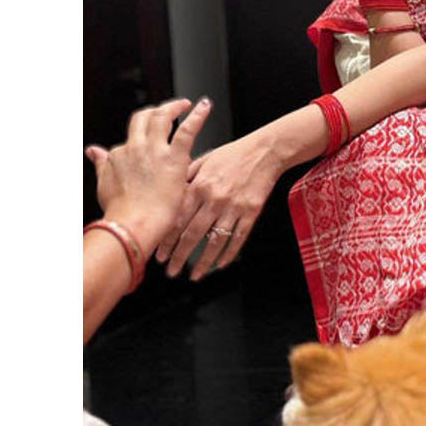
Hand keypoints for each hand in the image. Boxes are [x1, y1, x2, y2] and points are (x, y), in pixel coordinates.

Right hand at [85, 97, 211, 255]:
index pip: (131, 140)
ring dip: (174, 107)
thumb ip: (101, 164)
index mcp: (119, 155)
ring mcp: (154, 150)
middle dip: (154, 110)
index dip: (140, 141)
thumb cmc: (122, 212)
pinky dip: (198, 116)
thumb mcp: (105, 184)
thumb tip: (92, 150)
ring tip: (185, 104)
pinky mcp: (174, 157)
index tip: (150, 146)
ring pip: (162, 117)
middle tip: (167, 110)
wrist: (133, 223)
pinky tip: (205, 105)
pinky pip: (187, 129)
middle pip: (142, 118)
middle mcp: (135, 147)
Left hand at [155, 128, 282, 280]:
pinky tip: (221, 264)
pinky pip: (238, 238)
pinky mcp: (251, 212)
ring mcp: (233, 207)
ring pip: (215, 241)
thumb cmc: (235, 153)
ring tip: (195, 275)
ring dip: (203, 261)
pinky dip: (229, 253)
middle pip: (192, 234)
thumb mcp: (204, 159)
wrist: (265, 151)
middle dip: (179, 256)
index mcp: (199, 186)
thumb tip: (170, 195)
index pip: (178, 219)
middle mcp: (214, 199)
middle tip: (171, 270)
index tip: (160, 253)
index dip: (167, 239)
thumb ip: (186, 178)